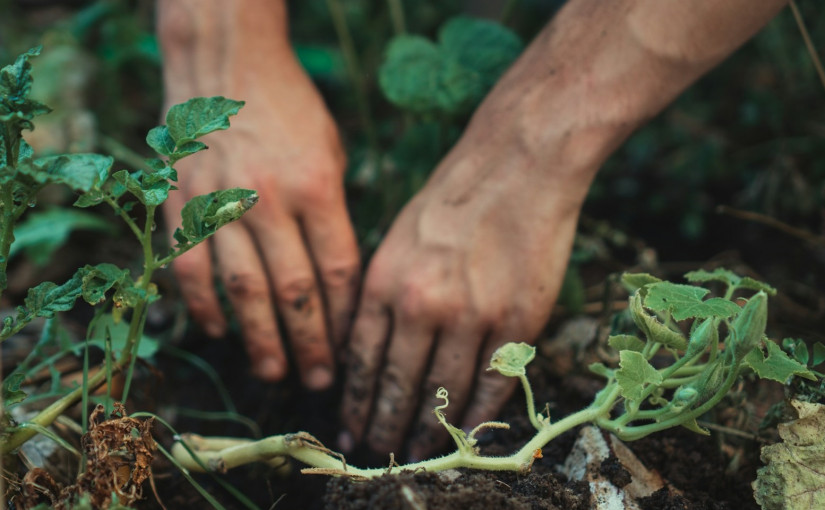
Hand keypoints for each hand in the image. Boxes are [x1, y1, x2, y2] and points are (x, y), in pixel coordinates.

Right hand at [161, 57, 359, 388]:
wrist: (225, 67)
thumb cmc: (291, 111)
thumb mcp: (332, 153)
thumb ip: (334, 213)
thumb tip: (338, 280)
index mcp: (317, 188)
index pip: (337, 271)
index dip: (345, 318)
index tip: (351, 349)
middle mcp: (270, 200)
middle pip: (294, 291)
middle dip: (310, 344)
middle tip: (319, 382)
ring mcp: (222, 204)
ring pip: (243, 290)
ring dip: (259, 339)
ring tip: (275, 373)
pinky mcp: (183, 204)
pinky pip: (192, 268)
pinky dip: (205, 306)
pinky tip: (220, 333)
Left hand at [340, 109, 591, 458]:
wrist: (518, 163)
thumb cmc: (454, 195)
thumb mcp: (397, 237)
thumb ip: (382, 293)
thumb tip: (368, 349)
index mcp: (384, 281)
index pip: (362, 361)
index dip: (356, 402)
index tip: (351, 428)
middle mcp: (421, 304)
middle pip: (397, 385)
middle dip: (384, 426)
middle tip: (378, 452)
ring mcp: (472, 315)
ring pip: (443, 393)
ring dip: (428, 430)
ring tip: (417, 451)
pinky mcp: (516, 321)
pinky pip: (492, 384)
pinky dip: (477, 415)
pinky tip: (465, 434)